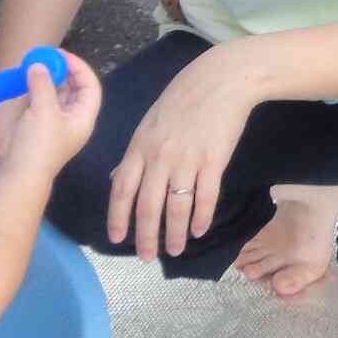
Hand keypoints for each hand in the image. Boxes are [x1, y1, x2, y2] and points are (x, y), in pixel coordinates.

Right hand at [0, 52, 99, 197]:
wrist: (18, 172)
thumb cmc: (39, 144)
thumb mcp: (44, 111)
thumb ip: (42, 85)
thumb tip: (38, 65)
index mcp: (83, 117)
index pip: (90, 87)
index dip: (79, 69)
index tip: (62, 55)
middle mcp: (71, 117)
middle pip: (73, 87)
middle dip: (62, 70)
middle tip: (46, 56)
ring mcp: (53, 119)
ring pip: (55, 91)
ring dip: (47, 76)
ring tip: (35, 61)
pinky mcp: (36, 122)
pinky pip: (39, 98)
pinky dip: (34, 86)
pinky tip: (26, 75)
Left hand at [108, 44, 262, 258]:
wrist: (220, 80)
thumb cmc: (183, 98)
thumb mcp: (149, 123)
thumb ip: (135, 154)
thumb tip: (118, 179)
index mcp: (140, 146)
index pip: (122, 189)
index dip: (118, 217)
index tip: (116, 239)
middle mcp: (160, 157)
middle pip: (148, 205)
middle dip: (146, 236)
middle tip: (147, 257)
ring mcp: (187, 160)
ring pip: (177, 207)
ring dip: (175, 233)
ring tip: (175, 250)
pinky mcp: (214, 161)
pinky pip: (205, 197)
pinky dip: (201, 217)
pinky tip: (198, 230)